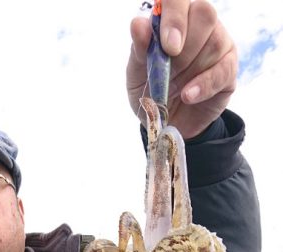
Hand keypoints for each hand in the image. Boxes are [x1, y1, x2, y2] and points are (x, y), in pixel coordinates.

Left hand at [126, 0, 237, 138]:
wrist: (167, 124)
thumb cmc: (152, 91)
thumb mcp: (137, 74)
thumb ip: (139, 49)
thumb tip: (138, 24)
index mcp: (173, 19)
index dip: (174, 16)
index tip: (168, 46)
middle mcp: (198, 25)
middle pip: (204, 12)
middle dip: (186, 45)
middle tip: (171, 69)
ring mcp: (218, 44)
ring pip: (215, 41)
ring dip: (192, 68)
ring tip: (177, 89)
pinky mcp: (228, 68)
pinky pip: (223, 69)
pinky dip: (203, 85)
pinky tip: (189, 96)